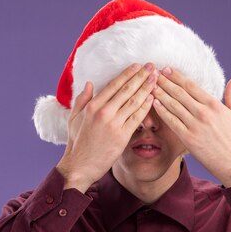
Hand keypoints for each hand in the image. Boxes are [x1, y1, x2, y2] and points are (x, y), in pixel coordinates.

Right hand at [56, 63, 158, 191]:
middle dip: (141, 77)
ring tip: (156, 80)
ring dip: (146, 89)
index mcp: (92, 106)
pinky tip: (153, 99)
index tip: (137, 66)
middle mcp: (103, 112)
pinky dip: (146, 107)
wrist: (80, 165)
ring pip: (134, 102)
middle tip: (152, 67)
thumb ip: (82, 100)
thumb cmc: (77, 143)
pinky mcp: (122, 136)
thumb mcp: (74, 118)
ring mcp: (113, 124)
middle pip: (126, 90)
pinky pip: (136, 118)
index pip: (113, 85)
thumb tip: (90, 84)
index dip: (127, 74)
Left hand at [151, 67, 230, 184]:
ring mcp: (194, 125)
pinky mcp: (187, 138)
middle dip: (165, 82)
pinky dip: (162, 111)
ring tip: (150, 85)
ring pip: (173, 106)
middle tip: (153, 74)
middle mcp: (203, 113)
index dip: (177, 76)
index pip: (191, 86)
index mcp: (214, 104)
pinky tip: (154, 103)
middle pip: (179, 93)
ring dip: (160, 94)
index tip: (167, 69)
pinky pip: (171, 122)